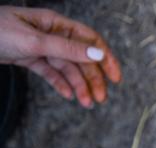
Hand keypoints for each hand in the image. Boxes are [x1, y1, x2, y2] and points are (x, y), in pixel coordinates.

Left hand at [0, 6, 121, 106]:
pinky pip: (49, 72)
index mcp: (55, 23)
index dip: (105, 58)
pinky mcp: (28, 58)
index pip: (89, 40)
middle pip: (80, 58)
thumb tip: (98, 56)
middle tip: (101, 98)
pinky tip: (68, 96)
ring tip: (86, 103)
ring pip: (66, 68)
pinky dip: (59, 84)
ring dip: (78, 86)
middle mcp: (50, 34)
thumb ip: (66, 49)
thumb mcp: (34, 41)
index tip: (115, 78)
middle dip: (92, 78)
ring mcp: (39, 47)